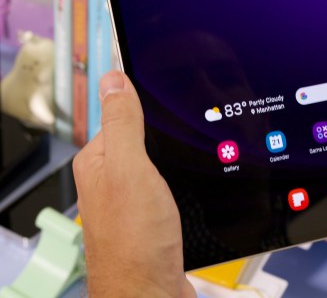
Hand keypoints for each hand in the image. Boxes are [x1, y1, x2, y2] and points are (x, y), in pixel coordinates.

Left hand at [73, 71, 194, 296]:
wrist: (150, 292)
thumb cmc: (135, 241)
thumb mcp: (130, 168)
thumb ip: (123, 123)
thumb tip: (114, 78)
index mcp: (99, 162)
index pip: (120, 115)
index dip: (145, 100)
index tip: (171, 84)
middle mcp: (112, 180)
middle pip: (141, 138)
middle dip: (166, 130)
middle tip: (195, 118)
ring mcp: (132, 201)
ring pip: (158, 163)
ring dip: (178, 156)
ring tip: (199, 147)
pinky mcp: (153, 218)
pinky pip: (168, 184)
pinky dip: (183, 178)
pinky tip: (197, 180)